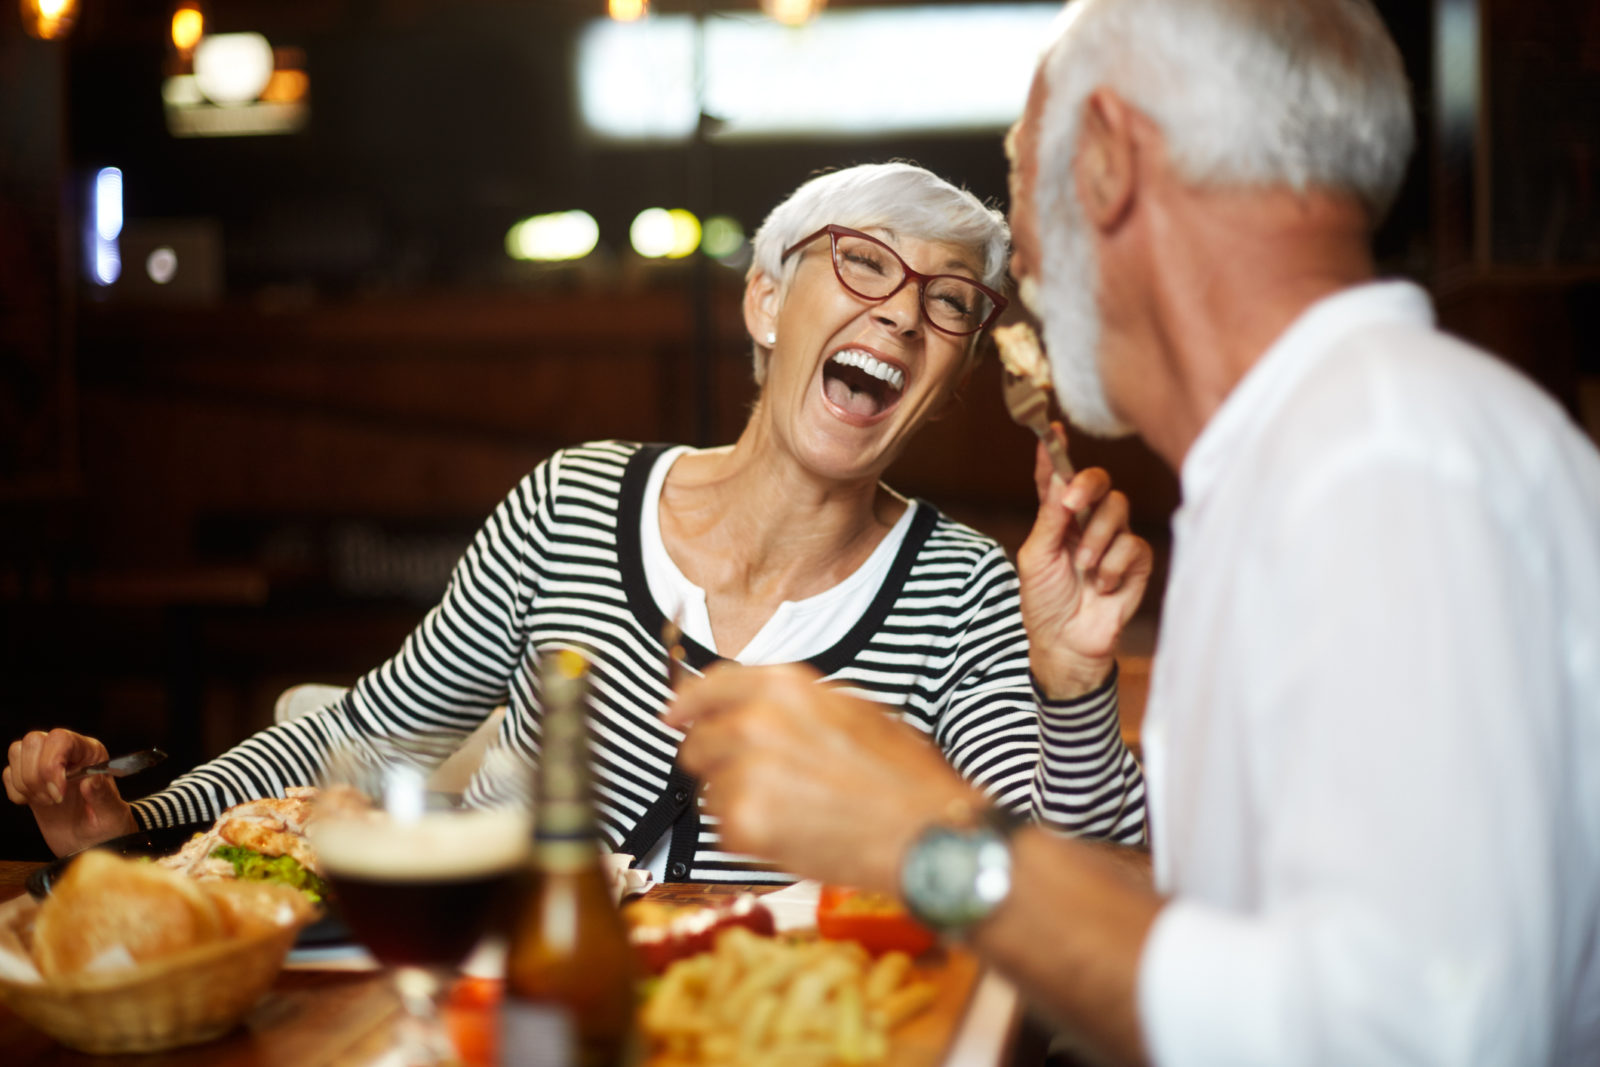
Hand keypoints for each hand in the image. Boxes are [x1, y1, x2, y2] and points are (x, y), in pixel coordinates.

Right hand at [4, 729, 136, 855]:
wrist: (92, 842)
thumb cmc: (107, 827)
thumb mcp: (113, 816)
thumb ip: (103, 796)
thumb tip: (90, 780)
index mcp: (91, 753)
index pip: (61, 738)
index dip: (51, 763)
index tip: (59, 792)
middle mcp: (67, 753)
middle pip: (34, 741)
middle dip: (37, 775)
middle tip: (54, 799)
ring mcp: (45, 765)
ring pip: (17, 752)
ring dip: (26, 783)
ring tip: (48, 801)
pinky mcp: (29, 780)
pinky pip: (8, 773)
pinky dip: (16, 792)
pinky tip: (34, 803)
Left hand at [666, 663, 980, 893]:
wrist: (925, 834)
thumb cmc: (902, 776)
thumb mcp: (852, 709)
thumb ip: (791, 704)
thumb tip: (745, 707)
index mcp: (783, 688)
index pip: (709, 686)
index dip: (689, 704)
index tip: (676, 715)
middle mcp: (755, 723)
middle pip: (697, 742)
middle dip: (717, 763)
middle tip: (755, 782)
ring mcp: (744, 774)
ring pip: (709, 790)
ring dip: (737, 802)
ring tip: (794, 810)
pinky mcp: (743, 824)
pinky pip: (722, 829)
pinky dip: (748, 836)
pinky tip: (794, 832)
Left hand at [1017, 425, 1152, 698]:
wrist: (1066, 643)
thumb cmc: (1044, 601)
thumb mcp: (1036, 556)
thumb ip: (1049, 515)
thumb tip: (1058, 473)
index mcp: (1057, 517)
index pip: (1057, 477)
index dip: (1055, 452)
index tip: (1052, 430)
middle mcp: (1087, 521)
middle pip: (1099, 481)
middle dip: (1087, 486)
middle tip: (1072, 504)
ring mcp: (1114, 540)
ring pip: (1118, 510)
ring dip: (1096, 540)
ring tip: (1083, 569)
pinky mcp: (1136, 561)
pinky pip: (1132, 545)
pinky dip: (1113, 566)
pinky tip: (1102, 586)